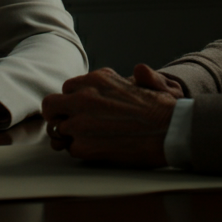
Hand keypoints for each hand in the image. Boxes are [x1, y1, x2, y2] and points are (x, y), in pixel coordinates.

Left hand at [41, 65, 177, 167]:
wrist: (170, 132)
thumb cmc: (163, 109)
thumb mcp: (151, 82)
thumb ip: (141, 75)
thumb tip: (139, 70)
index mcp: (97, 79)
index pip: (68, 88)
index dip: (74, 100)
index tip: (83, 109)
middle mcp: (83, 97)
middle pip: (50, 105)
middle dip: (58, 115)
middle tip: (69, 125)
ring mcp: (80, 122)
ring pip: (57, 129)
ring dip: (70, 136)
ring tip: (89, 140)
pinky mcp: (83, 146)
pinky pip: (71, 149)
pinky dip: (82, 151)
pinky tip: (100, 150)